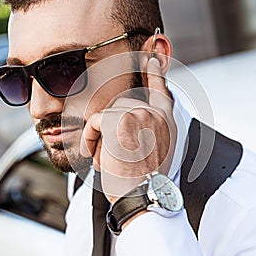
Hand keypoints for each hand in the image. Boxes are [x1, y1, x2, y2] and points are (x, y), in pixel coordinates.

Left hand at [80, 57, 176, 202]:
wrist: (141, 196)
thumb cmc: (144, 182)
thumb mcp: (155, 152)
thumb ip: (149, 129)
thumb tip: (131, 115)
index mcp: (166, 122)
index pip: (160, 90)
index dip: (154, 72)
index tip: (151, 58)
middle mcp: (157, 114)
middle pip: (121, 103)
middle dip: (110, 128)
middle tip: (115, 156)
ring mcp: (140, 113)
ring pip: (106, 114)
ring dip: (100, 138)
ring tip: (110, 160)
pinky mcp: (121, 119)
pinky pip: (94, 122)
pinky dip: (90, 141)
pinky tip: (99, 158)